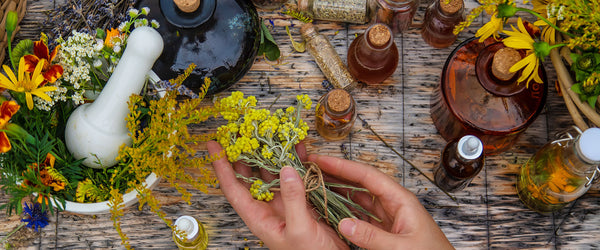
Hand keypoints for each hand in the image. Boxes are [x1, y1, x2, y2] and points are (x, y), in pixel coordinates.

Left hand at [207, 141, 347, 249]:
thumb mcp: (299, 229)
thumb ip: (292, 199)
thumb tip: (286, 170)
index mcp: (259, 218)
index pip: (233, 189)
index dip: (221, 167)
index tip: (214, 146)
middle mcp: (269, 207)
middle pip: (250, 176)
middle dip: (244, 153)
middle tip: (240, 131)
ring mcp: (286, 203)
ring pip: (273, 172)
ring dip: (271, 153)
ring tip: (266, 131)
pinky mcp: (304, 199)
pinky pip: (296, 175)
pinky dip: (296, 159)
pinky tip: (296, 146)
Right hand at [309, 154, 453, 249]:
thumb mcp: (401, 248)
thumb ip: (372, 236)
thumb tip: (343, 223)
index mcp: (401, 200)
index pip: (367, 176)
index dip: (342, 166)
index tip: (321, 160)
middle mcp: (394, 205)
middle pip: (361, 182)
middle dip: (337, 173)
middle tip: (314, 167)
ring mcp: (389, 218)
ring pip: (359, 198)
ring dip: (339, 190)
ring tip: (317, 183)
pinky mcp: (386, 231)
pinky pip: (362, 215)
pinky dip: (345, 210)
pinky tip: (332, 208)